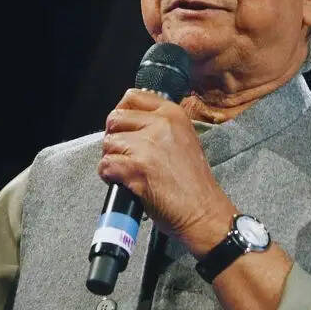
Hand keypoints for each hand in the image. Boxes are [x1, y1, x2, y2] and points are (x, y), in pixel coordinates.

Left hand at [98, 89, 236, 254]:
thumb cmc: (193, 183)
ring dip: (112, 159)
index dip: (121, 114)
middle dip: (113, 138)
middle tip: (124, 155)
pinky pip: (106, 165)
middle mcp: (160, 124)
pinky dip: (109, 177)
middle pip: (114, 119)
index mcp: (173, 113)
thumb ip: (158, 126)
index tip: (123, 130)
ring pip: (108, 144)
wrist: (204, 212)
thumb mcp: (182, 139)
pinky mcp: (137, 167)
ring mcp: (148, 145)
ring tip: (128, 172)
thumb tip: (127, 123)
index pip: (132, 97)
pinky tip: (124, 183)